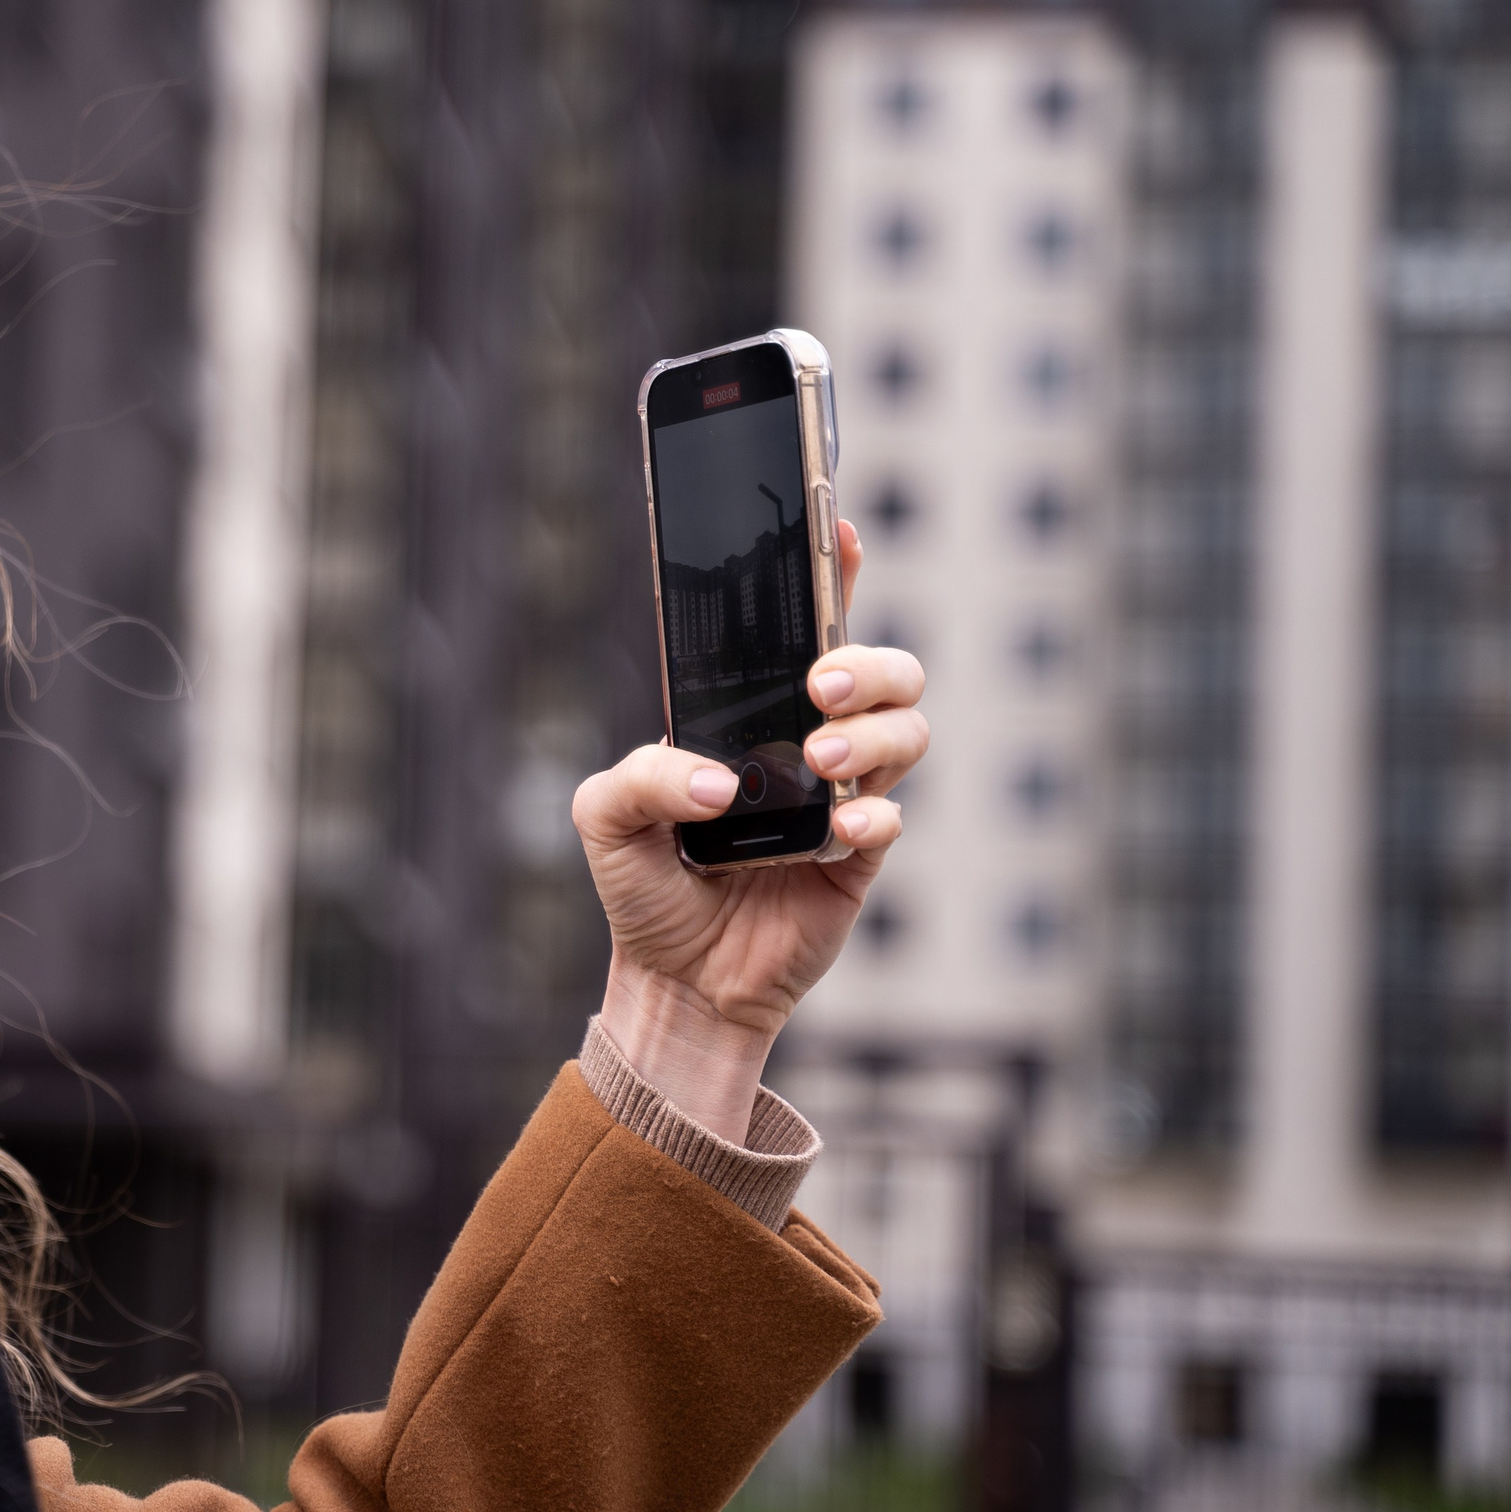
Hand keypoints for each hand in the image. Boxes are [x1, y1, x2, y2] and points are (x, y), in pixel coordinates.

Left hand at [573, 520, 926, 1140]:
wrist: (674, 982)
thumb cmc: (642, 885)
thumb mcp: (604, 818)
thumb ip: (642, 777)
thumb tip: (719, 780)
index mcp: (746, 714)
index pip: (800, 631)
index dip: (830, 576)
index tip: (839, 529)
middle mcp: (803, 741)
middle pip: (882, 666)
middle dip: (864, 660)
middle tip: (817, 687)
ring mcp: (838, 794)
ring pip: (906, 727)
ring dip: (871, 731)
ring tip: (818, 762)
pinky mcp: (858, 855)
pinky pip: (893, 811)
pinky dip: (874, 810)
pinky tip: (838, 827)